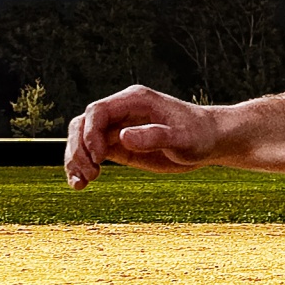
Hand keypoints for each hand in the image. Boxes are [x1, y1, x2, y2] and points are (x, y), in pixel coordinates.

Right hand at [66, 85, 221, 186]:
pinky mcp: (119, 145)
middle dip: (78, 149)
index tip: (99, 157)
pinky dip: (82, 167)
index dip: (90, 133)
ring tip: (81, 184)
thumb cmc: (200, 135)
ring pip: (81, 139)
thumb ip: (155, 136)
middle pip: (82, 124)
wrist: (210, 141)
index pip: (98, 111)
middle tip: (89, 175)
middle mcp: (121, 111)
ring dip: (75, 160)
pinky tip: (81, 184)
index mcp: (135, 100)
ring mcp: (118, 128)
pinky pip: (91, 153)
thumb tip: (123, 136)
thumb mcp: (182, 139)